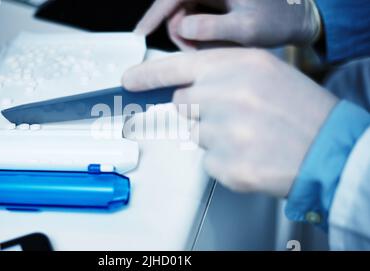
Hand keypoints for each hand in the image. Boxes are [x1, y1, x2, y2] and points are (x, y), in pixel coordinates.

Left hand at [122, 49, 336, 196]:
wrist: (330, 149)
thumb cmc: (301, 111)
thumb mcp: (263, 74)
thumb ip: (221, 75)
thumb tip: (185, 87)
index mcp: (238, 66)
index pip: (177, 67)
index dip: (149, 75)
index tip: (129, 82)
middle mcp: (227, 95)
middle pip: (183, 103)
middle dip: (200, 110)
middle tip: (235, 116)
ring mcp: (224, 132)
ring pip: (195, 134)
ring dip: (215, 136)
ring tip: (250, 135)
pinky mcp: (226, 165)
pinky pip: (208, 162)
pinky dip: (225, 161)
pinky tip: (251, 154)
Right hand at [135, 0, 321, 49]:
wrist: (295, 18)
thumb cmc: (277, 19)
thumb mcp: (247, 28)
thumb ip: (213, 27)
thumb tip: (182, 29)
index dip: (154, 14)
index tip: (140, 34)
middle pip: (175, 8)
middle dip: (180, 32)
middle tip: (196, 52)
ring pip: (183, 15)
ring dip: (191, 36)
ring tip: (213, 48)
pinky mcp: (213, 2)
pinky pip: (194, 19)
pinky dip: (199, 34)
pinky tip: (215, 42)